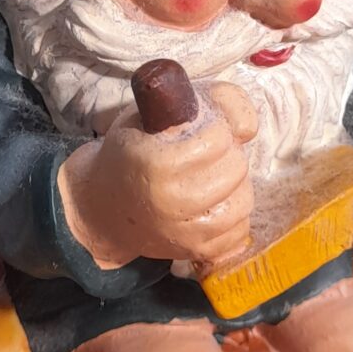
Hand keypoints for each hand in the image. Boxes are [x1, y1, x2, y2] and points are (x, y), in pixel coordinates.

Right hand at [58, 84, 256, 268]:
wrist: (104, 207)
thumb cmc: (132, 152)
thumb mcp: (154, 112)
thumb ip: (209, 100)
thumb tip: (247, 128)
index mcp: (157, 163)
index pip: (219, 138)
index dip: (215, 128)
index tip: (200, 131)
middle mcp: (173, 201)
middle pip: (236, 167)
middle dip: (227, 155)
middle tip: (206, 155)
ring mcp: (186, 232)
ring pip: (244, 200)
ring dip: (234, 185)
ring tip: (210, 178)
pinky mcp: (197, 251)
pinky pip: (240, 230)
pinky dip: (232, 215)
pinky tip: (212, 204)